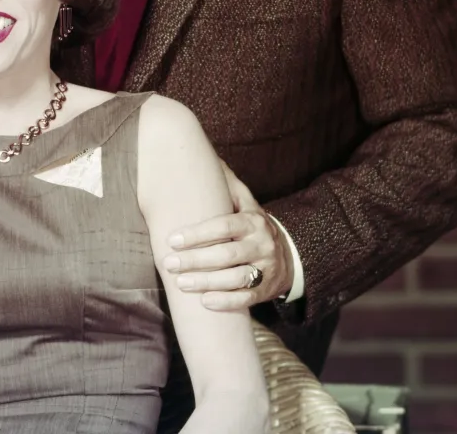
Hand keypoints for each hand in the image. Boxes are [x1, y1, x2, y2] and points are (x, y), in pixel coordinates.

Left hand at [163, 166, 293, 310]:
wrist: (287, 254)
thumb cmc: (251, 225)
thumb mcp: (244, 202)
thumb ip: (225, 183)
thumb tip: (202, 154)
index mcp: (253, 220)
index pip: (223, 226)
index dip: (197, 234)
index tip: (172, 239)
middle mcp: (262, 243)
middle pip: (226, 254)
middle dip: (195, 260)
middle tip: (169, 263)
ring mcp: (266, 268)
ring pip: (235, 278)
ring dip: (206, 282)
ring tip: (181, 283)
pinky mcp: (267, 290)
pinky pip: (246, 299)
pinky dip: (226, 302)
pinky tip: (204, 302)